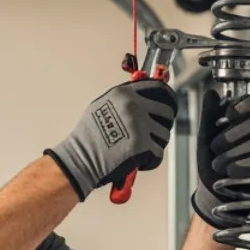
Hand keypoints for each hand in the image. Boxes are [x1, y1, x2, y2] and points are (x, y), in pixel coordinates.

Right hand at [46, 78, 178, 200]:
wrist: (81, 158)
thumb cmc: (86, 137)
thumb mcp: (101, 107)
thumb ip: (121, 101)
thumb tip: (139, 99)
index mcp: (124, 95)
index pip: (156, 88)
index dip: (165, 98)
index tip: (168, 104)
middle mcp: (134, 107)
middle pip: (166, 112)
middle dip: (163, 123)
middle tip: (156, 132)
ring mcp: (140, 126)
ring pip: (164, 134)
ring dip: (156, 143)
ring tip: (142, 149)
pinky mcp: (143, 145)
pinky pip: (158, 153)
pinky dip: (151, 160)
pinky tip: (139, 160)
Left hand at [193, 89, 249, 226]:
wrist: (212, 193)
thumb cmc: (211, 163)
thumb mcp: (205, 138)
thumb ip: (209, 115)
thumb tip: (211, 92)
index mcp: (247, 123)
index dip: (245, 106)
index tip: (230, 114)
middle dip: (234, 134)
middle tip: (215, 147)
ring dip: (234, 154)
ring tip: (218, 165)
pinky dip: (244, 166)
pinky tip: (231, 171)